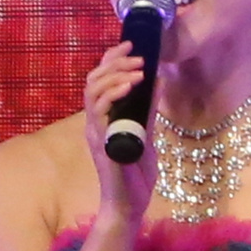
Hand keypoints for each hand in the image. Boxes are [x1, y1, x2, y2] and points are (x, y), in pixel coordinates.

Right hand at [80, 36, 157, 219]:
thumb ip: (147, 112)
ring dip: (116, 74)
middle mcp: (94, 122)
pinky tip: (131, 85)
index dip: (112, 59)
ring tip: (138, 68)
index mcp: (103, 119)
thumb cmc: (135, 175)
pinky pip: (100, 110)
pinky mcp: (100, 140)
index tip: (131, 45)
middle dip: (115, 61)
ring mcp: (95, 131)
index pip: (99, 80)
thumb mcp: (147, 135)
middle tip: (138, 54)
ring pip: (93, 90)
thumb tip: (157, 82)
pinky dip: (114, 93)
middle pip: (93, 79)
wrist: (129, 205)